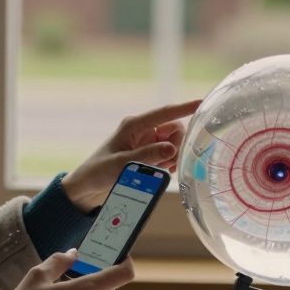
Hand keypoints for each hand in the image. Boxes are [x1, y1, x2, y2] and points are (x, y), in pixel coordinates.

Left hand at [60, 99, 201, 211]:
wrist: (89, 187)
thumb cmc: (99, 171)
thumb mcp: (122, 164)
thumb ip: (147, 156)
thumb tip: (173, 148)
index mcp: (134, 125)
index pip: (164, 113)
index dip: (184, 108)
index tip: (201, 103)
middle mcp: (144, 131)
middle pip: (175, 130)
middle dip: (177, 146)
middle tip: (167, 163)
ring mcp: (148, 143)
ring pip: (175, 144)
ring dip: (173, 157)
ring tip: (159, 169)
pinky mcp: (150, 155)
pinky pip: (170, 155)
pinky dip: (169, 164)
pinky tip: (159, 172)